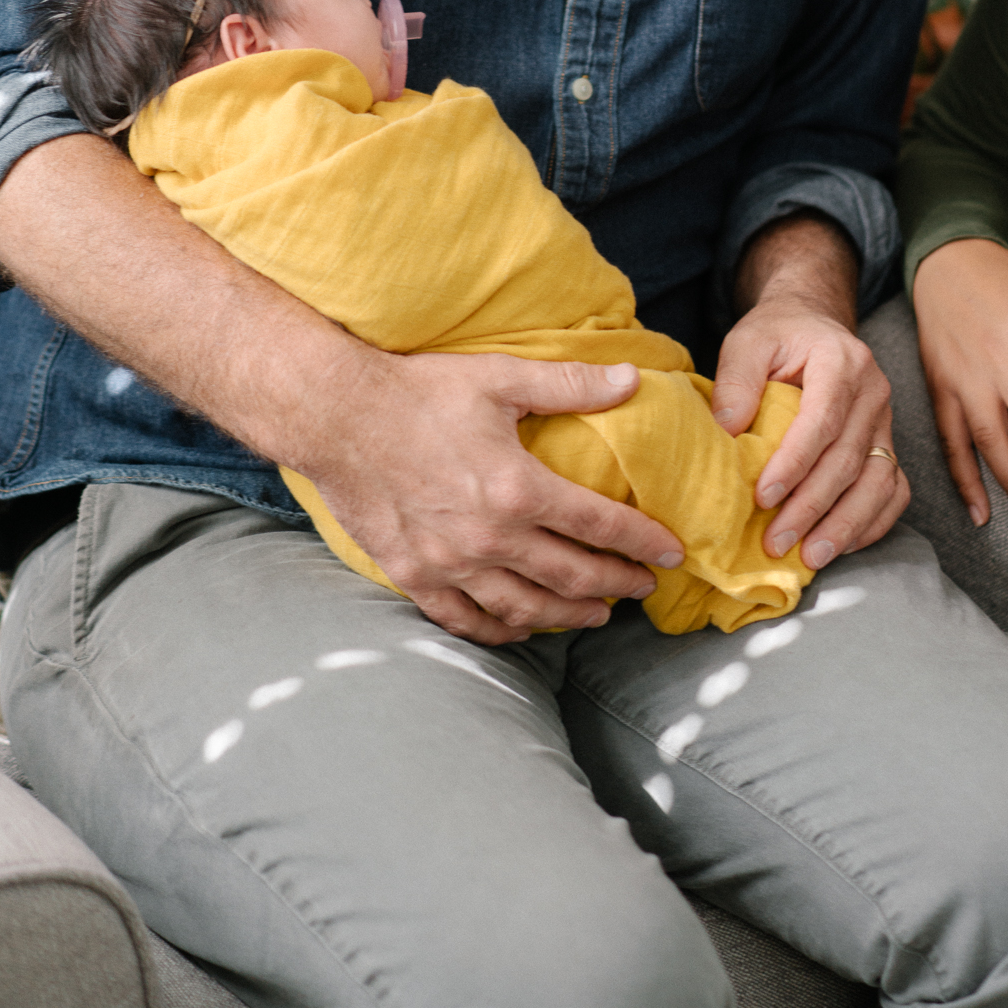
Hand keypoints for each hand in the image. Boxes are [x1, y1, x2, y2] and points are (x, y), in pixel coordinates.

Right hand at [295, 351, 687, 646]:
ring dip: (569, 615)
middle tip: (644, 588)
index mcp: (518, 488)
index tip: (671, 552)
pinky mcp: (414, 576)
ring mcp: (450, 565)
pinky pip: (467, 620)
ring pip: (525, 608)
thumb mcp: (500, 377)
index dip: (642, 541)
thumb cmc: (419, 391)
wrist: (336, 416)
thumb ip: (570, 384)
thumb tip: (631, 380)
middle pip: (572, 576)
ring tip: (596, 614)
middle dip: (617, 584)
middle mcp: (490, 538)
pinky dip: (502, 630)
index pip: (600, 525)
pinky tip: (522, 627)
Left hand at [710, 215, 907, 571]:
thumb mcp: (748, 341)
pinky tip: (841, 545)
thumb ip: (736, 379)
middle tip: (777, 542)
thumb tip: (726, 429)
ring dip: (845, 524)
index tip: (764, 497)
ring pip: (878, 481)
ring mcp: (885, 420)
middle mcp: (873, 391)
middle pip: (849, 459)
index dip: (795, 463)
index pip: (823, 420)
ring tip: (811, 557)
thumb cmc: (777, 335)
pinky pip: (893, 490)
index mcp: (841, 361)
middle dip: (813, 507)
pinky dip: (872, 523)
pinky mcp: (888, 443)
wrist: (812, 323)